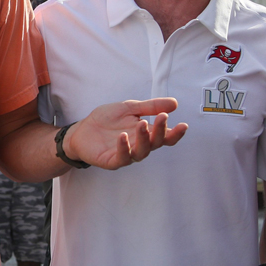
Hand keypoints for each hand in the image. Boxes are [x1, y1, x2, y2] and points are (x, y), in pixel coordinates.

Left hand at [63, 98, 187, 168]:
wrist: (83, 129)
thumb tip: (174, 104)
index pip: (164, 137)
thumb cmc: (107, 119)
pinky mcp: (111, 161)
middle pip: (155, 144)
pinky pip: (121, 158)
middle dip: (160, 131)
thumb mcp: (130, 108)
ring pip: (141, 152)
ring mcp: (126, 155)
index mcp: (145, 134)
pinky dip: (124, 147)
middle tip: (161, 117)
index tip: (183, 125)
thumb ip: (151, 107)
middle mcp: (138, 146)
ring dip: (144, 139)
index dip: (174, 133)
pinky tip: (124, 136)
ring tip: (142, 124)